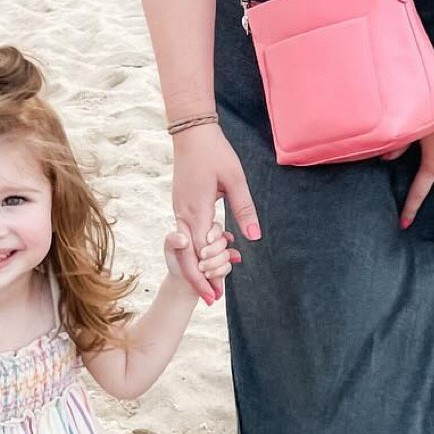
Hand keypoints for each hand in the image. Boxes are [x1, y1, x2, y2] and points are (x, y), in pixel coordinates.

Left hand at [165, 221, 238, 305]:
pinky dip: (218, 272)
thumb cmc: (176, 262)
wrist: (182, 282)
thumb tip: (184, 239)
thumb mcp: (169, 248)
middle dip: (213, 251)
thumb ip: (172, 240)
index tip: (208, 240)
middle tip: (201, 258)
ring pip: (227, 254)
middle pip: (223, 241)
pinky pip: (228, 266)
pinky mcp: (223, 265)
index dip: (215, 233)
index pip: (215, 227)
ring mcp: (219, 254)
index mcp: (201, 232)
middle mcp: (212, 241)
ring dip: (214, 264)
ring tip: (202, 270)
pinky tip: (209, 274)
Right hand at [172, 123, 259, 301]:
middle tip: (212, 300)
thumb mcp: (236, 179)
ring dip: (197, 266)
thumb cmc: (215, 153)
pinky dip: (194, 250)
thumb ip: (244, 209)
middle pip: (187, 256)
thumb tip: (254, 237)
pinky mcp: (180, 205)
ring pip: (185, 247)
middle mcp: (183, 214)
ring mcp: (179, 209)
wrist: (191, 133)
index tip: (216, 296)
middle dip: (198, 280)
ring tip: (212, 285)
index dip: (206, 276)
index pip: (198, 253)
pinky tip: (207, 257)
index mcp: (196, 210)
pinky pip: (186, 234)